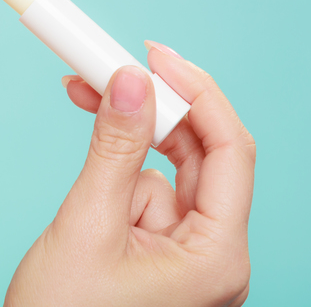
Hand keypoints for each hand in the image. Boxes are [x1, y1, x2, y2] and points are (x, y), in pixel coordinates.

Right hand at [5, 42, 254, 306]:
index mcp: (217, 257)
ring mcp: (188, 257)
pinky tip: (87, 199)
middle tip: (104, 71)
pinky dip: (116, 175)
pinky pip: (146, 194)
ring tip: (81, 159)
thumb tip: (131, 79)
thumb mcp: (87, 225)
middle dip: (150, 114)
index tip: (154, 53)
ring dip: (122, 154)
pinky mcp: (161, 256)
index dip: (196, 92)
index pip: (229, 151)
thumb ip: (114, 148)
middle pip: (197, 156)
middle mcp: (214, 256)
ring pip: (165, 173)